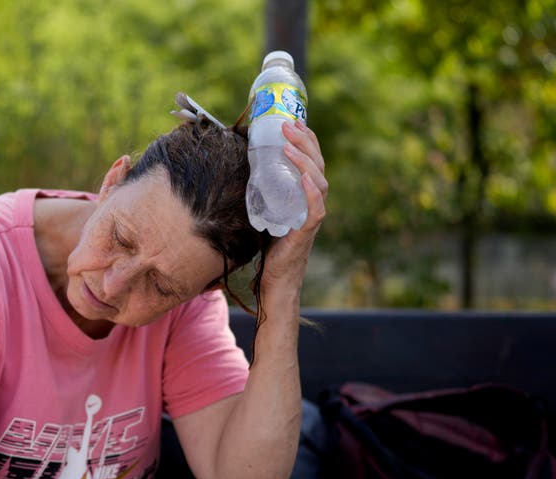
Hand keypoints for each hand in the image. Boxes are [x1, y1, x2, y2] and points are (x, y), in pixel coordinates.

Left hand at [260, 119, 328, 292]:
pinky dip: (311, 191)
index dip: (305, 140)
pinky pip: (316, 207)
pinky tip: (303, 177)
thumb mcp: (264, 213)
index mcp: (303, 195)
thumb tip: (237, 171)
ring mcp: (312, 216)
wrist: (276, 280)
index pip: (310, 161)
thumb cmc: (269, 249)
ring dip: (304, 160)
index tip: (292, 121)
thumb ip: (260, 194)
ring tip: (288, 144)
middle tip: (288, 124)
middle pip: (316, 164)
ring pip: (318, 180)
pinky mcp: (307, 231)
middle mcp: (312, 202)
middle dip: (304, 141)